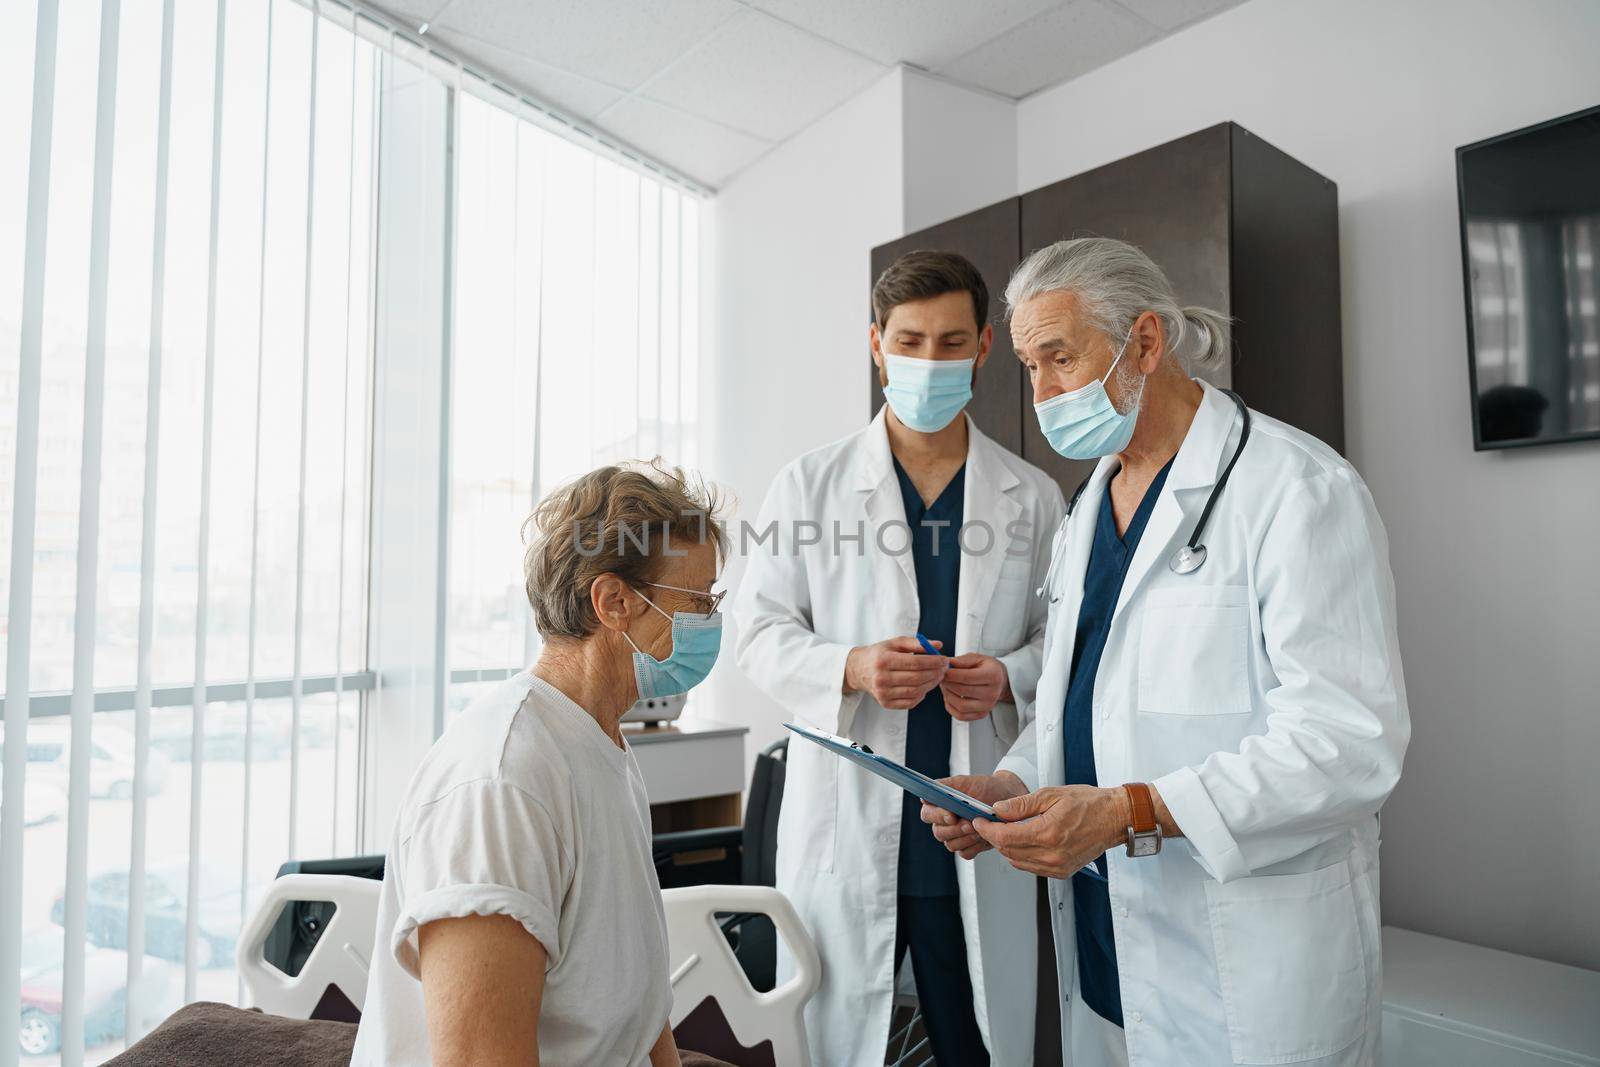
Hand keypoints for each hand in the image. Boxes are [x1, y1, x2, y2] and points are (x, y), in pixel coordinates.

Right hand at [844, 636, 947, 709]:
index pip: (915, 663)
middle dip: (935, 673)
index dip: (933, 662)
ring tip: (938, 676)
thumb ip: (917, 643)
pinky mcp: (885, 704)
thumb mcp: (895, 643)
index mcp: (883, 660)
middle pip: (917, 678)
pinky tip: (925, 686)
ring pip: (915, 692)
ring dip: (931, 685)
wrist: (859, 669)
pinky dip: (921, 695)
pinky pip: (910, 702)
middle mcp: (881, 678)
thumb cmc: (880, 654)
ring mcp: (882, 693)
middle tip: (945, 668)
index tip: (944, 659)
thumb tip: (939, 645)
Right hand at [920, 771, 1027, 859]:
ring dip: (967, 838)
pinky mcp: (968, 847)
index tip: (951, 816)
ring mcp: (955, 836)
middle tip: (971, 823)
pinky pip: (965, 853)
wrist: (1006, 797)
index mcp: (939, 805)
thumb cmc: (985, 787)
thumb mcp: (966, 781)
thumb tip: (932, 788)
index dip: (937, 816)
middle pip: (939, 833)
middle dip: (956, 829)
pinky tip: (983, 836)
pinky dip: (974, 846)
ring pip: (951, 845)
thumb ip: (946, 784)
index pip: (927, 814)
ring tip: (980, 828)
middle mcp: (944, 823)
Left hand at [938, 654, 1009, 720]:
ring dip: (948, 696)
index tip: (943, 671)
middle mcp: (992, 693)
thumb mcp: (977, 658)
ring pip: (961, 706)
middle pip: (962, 691)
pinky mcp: (981, 714)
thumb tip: (949, 663)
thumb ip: (963, 660)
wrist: (1000, 680)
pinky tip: (950, 697)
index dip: (951, 674)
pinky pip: (961, 716)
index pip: (967, 677)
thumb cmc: (987, 668)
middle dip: (948, 684)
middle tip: (942, 677)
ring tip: (946, 687)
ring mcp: (987, 706)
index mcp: (993, 676)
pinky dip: (951, 707)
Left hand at [972, 785, 1129, 878]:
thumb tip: (997, 810)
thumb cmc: (1088, 803)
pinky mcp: (1061, 872)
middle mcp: (1052, 855)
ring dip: (1007, 847)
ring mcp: (1057, 866)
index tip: (980, 820)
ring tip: (1006, 830)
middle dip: (994, 837)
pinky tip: (1024, 840)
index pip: (1004, 837)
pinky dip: (1021, 855)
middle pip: (1008, 851)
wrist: (1114, 819)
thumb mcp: (1051, 794)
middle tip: (990, 822)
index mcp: (1048, 833)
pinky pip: (1031, 867)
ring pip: (1017, 861)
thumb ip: (1021, 804)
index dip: (987, 830)